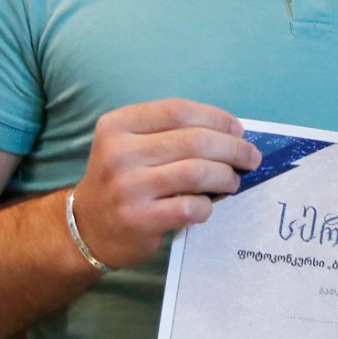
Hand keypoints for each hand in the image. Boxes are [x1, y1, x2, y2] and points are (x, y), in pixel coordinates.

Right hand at [67, 99, 260, 269]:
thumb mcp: (131, 144)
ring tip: (233, 182)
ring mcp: (127, 187)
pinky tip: (206, 206)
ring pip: (196, 172)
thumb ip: (171, 133)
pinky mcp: (138, 219)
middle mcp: (119, 152)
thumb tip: (232, 134)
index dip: (217, 118)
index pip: (179, 110)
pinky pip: (189, 206)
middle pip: (194, 140)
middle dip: (233, 148)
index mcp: (118, 124)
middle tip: (250, 158)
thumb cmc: (122, 179)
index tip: (239, 130)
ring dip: (226, 177)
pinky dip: (207, 205)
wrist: (87, 228)